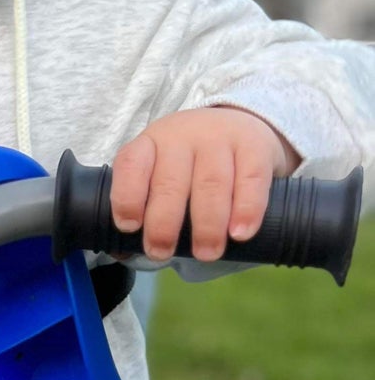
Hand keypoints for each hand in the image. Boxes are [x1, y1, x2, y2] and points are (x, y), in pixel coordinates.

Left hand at [110, 108, 298, 260]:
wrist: (240, 125)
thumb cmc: (190, 164)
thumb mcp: (161, 171)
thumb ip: (145, 208)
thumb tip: (123, 252)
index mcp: (150, 144)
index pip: (131, 165)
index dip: (127, 197)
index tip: (129, 227)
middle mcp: (182, 136)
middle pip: (170, 183)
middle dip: (163, 224)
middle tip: (162, 253)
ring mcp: (219, 138)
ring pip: (211, 184)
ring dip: (207, 225)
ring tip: (206, 253)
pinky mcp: (255, 144)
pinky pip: (251, 180)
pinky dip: (247, 210)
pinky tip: (240, 233)